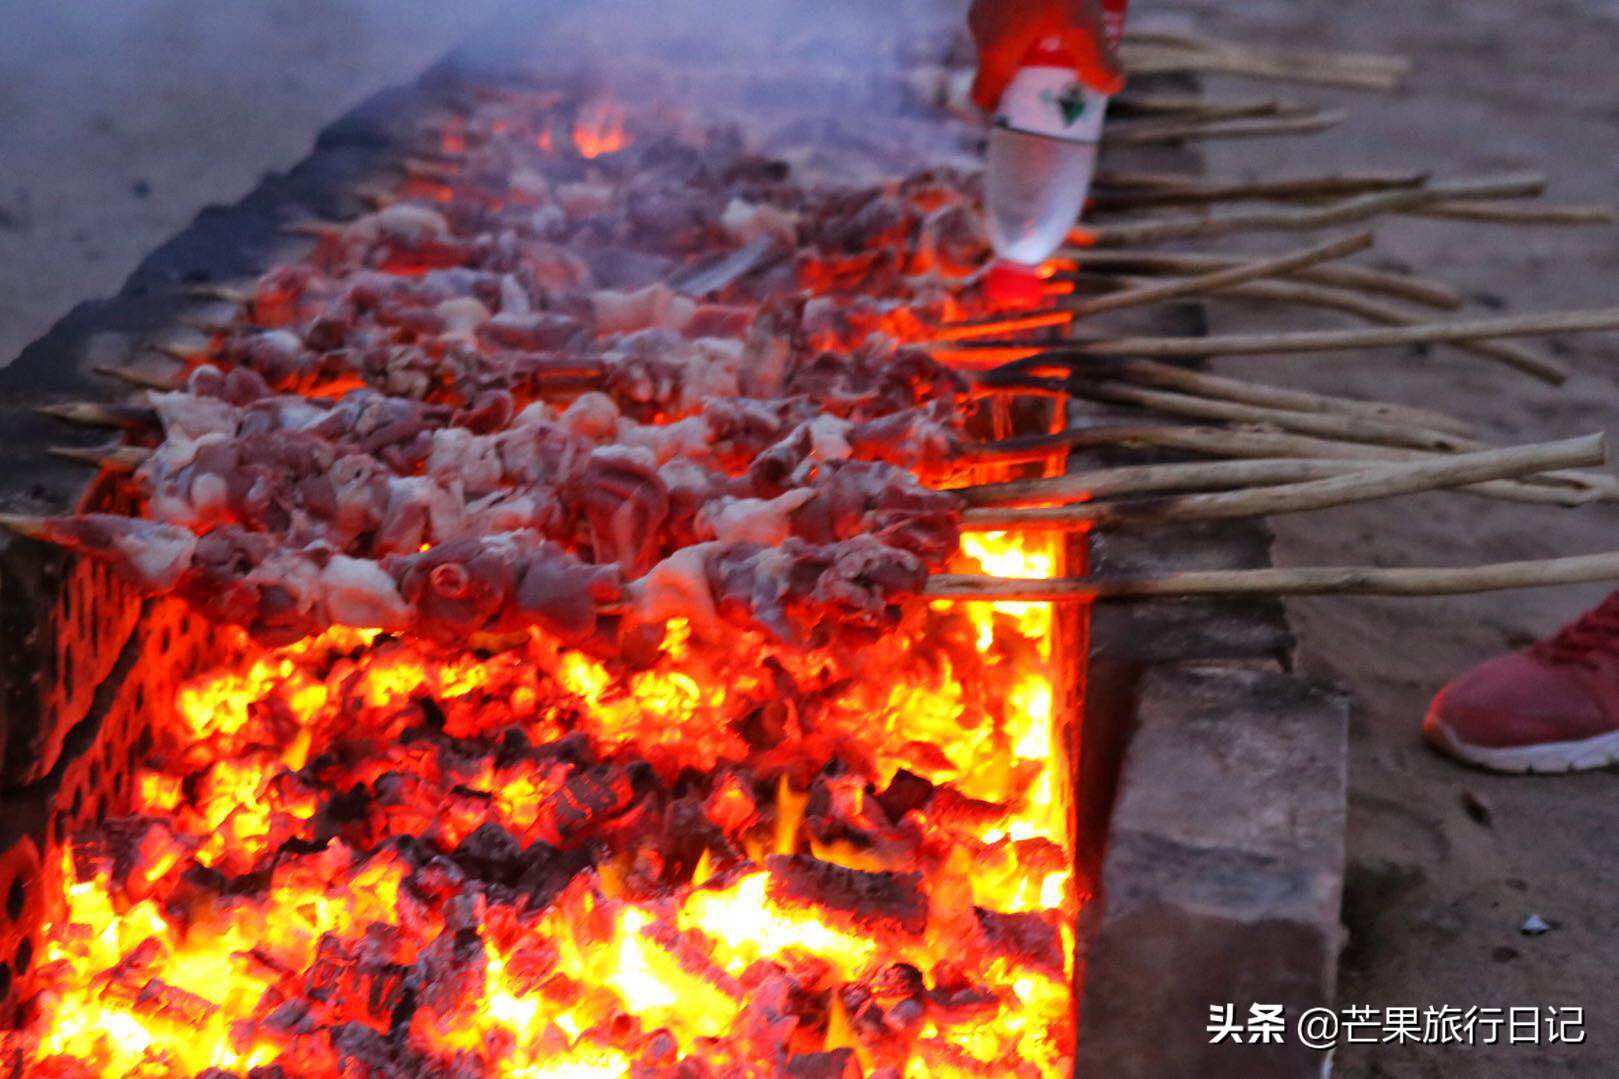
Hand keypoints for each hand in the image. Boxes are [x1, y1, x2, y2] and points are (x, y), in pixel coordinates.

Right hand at [968, 0, 1123, 111]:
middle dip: (1029, 72)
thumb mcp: (1085, 20)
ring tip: (1067, 29)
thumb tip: (1111, 88)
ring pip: (1004, 35)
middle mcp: (980, 29)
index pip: (984, 97)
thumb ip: (1098, 60)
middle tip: (1063, 68)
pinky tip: (1056, 1)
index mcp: (994, 51)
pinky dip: (1027, 14)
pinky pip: (1007, 9)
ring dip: (1030, 40)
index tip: (1032, 105)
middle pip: (999, 66)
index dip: (1006, 107)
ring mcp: (982, 2)